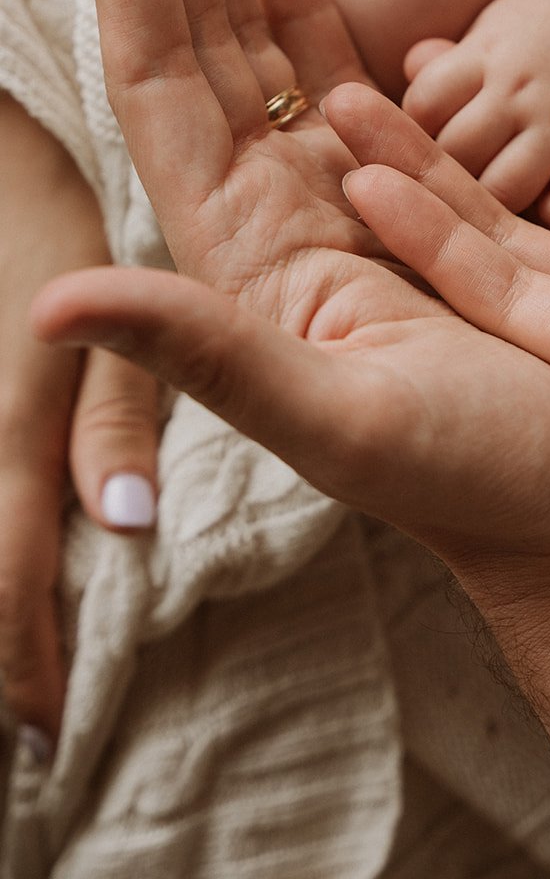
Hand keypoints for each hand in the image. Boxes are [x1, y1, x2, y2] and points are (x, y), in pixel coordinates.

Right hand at [0, 93, 157, 756]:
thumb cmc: (44, 221)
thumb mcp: (100, 309)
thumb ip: (111, 422)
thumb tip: (126, 528)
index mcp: (11, 432)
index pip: (13, 581)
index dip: (23, 667)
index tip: (44, 740)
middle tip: (17, 735)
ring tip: (8, 672)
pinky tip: (5, 557)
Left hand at [28, 0, 549, 560]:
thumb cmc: (470, 473)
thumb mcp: (338, 422)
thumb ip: (204, 359)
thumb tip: (51, 308)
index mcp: (234, 253)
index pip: (160, 79)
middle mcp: (261, 211)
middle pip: (190, 36)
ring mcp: (323, 193)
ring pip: (251, 43)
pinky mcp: (388, 191)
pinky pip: (330, 78)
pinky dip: (300, 3)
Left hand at [403, 0, 549, 224]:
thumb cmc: (546, 29)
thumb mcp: (490, 25)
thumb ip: (445, 64)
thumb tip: (389, 86)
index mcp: (487, 54)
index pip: (422, 103)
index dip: (407, 131)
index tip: (419, 144)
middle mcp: (522, 90)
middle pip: (456, 151)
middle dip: (438, 178)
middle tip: (440, 191)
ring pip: (507, 187)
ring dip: (490, 205)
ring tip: (485, 209)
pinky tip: (545, 207)